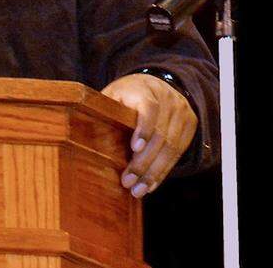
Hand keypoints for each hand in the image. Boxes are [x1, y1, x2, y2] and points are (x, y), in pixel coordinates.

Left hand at [101, 73, 196, 198]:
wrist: (157, 83)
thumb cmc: (126, 95)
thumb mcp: (112, 95)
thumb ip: (104, 109)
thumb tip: (82, 131)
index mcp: (144, 90)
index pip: (149, 108)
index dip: (143, 128)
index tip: (134, 147)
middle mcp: (168, 99)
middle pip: (160, 134)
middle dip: (143, 162)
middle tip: (128, 182)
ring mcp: (181, 112)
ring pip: (171, 147)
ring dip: (154, 172)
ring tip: (138, 190)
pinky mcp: (189, 125)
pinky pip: (178, 153)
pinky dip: (163, 171)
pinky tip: (151, 184)